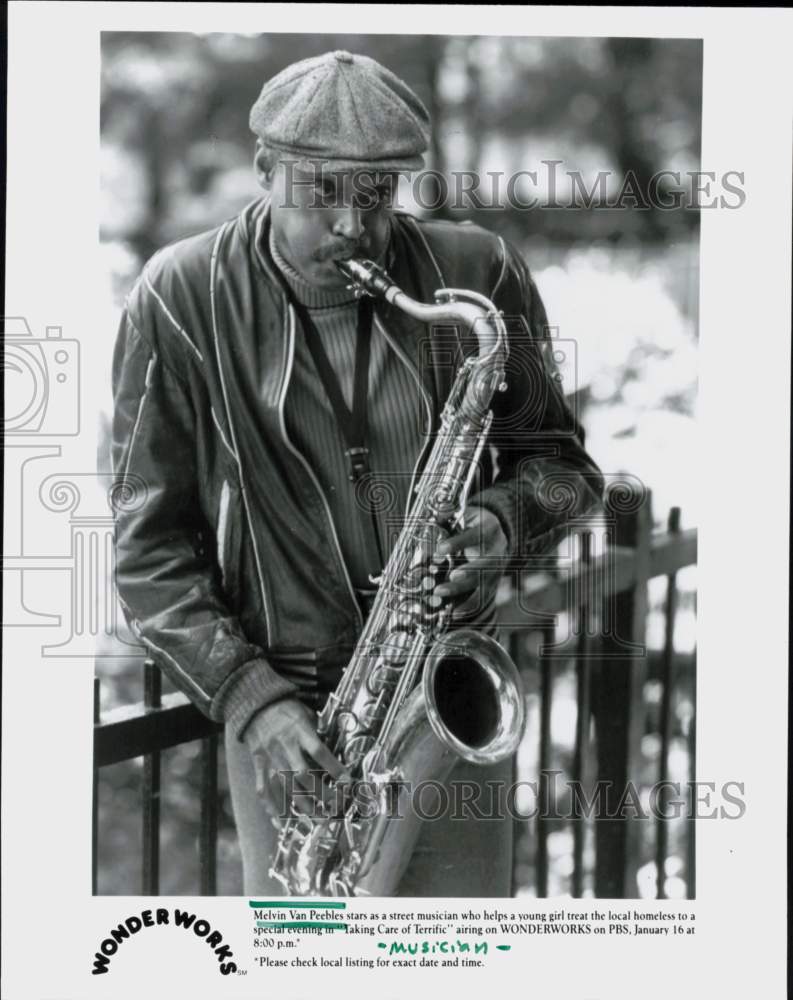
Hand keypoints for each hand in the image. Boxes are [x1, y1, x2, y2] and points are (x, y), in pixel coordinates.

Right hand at [243, 699, 348, 821]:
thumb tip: (337, 742)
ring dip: (302, 805)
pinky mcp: (259, 765)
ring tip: (317, 818)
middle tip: (336, 805)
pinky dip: (270, 807)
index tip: (347, 781)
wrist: (255, 706)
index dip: (333, 767)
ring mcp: (270, 758)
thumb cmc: (286, 709)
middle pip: (303, 775)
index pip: (318, 751)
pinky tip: (280, 821)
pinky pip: (263, 788)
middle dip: (321, 792)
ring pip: (285, 787)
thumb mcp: (306, 713)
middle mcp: (285, 747)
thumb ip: (318, 730)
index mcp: (299, 731)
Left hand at [433, 506, 507, 619]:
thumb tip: (431, 517)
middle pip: (487, 563)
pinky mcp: (493, 582)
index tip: (441, 549)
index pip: (476, 534)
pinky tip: (454, 612)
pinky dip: (469, 605)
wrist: (493, 531)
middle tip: (449, 577)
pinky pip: (484, 596)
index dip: (459, 542)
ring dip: (462, 590)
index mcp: (489, 527)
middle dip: (468, 573)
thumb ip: (446, 515)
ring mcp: (497, 568)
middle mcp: (497, 549)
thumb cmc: (472, 522)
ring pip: (485, 582)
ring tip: (440, 593)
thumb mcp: (462, 512)